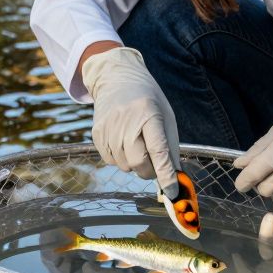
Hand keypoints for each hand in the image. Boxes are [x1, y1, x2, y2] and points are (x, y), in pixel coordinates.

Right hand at [81, 47, 181, 196]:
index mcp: (149, 114)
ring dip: (134, 164)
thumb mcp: (166, 117)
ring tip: (137, 142)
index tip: (173, 193)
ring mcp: (108, 127)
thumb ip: (170, 149)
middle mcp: (126, 120)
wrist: (117, 78)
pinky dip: (121, 158)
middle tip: (154, 164)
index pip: (159, 151)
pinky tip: (123, 141)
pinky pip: (111, 160)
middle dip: (149, 171)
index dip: (166, 175)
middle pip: (138, 163)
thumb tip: (175, 182)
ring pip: (124, 166)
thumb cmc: (148, 100)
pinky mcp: (97, 133)